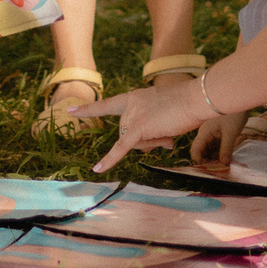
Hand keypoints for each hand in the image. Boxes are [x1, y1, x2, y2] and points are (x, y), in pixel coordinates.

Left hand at [75, 80, 204, 173]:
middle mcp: (129, 105)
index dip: (89, 109)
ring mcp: (132, 116)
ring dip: (153, 143)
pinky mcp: (137, 128)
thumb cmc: (187, 104)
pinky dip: (109, 159)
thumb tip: (162, 143)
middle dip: (149, 140)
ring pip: (135, 143)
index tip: (70, 111)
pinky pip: (121, 148)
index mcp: (134, 98)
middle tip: (168, 129)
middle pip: (129, 135)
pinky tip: (97, 169)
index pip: (107, 105)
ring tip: (169, 130)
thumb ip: (155, 125)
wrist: (195, 98)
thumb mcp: (164, 112)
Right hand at [189, 108, 246, 165]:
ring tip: (224, 166)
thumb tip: (224, 164)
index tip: (209, 170)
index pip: (195, 150)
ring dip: (215, 157)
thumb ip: (226, 149)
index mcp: (204, 132)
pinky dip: (221, 152)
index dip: (199, 161)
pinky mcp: (220, 133)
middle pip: (202, 151)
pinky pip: (217, 146)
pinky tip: (228, 158)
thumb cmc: (233, 114)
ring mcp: (212, 133)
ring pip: (210, 149)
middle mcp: (206, 134)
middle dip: (208, 161)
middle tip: (219, 170)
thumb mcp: (231, 133)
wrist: (240, 98)